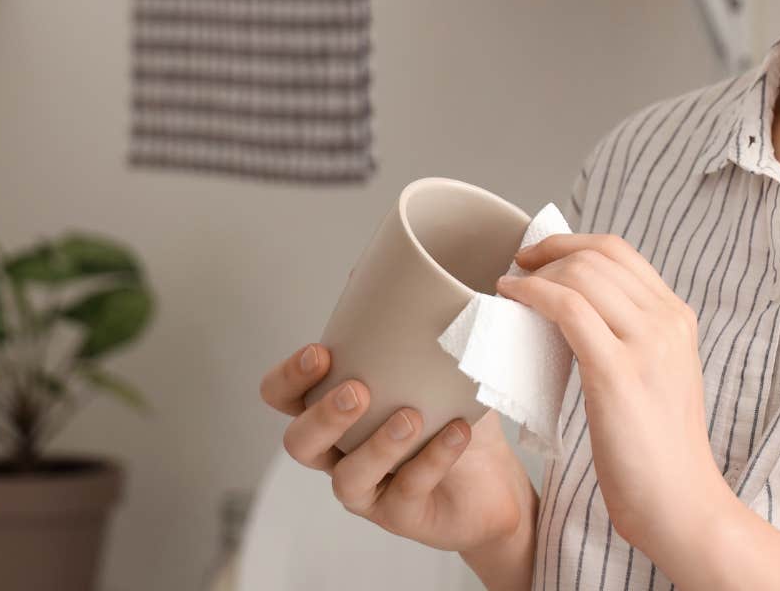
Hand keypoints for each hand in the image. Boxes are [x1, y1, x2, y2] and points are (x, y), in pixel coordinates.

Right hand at [258, 343, 531, 554]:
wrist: (495, 482)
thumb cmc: (452, 415)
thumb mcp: (432, 365)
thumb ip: (409, 324)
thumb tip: (399, 263)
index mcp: (334, 411)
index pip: (284, 397)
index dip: (289, 379)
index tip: (321, 353)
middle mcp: (340, 453)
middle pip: (300, 443)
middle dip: (323, 415)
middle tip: (357, 389)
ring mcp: (368, 490)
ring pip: (347, 478)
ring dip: (377, 445)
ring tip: (410, 416)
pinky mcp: (401, 516)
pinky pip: (406, 492)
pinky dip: (432, 460)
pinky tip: (457, 432)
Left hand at [497, 235, 730, 555]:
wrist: (680, 503)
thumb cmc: (658, 453)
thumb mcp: (658, 377)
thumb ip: (632, 340)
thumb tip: (576, 314)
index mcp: (678, 318)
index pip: (621, 252)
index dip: (571, 243)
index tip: (539, 257)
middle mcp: (668, 321)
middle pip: (598, 255)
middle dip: (548, 252)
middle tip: (516, 269)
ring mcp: (647, 344)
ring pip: (581, 274)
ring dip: (536, 273)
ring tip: (509, 288)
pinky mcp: (618, 372)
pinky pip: (567, 308)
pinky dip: (532, 295)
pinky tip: (511, 301)